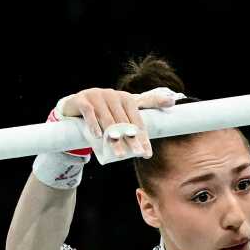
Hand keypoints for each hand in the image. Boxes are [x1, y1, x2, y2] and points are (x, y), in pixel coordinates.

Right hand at [60, 88, 181, 156]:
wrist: (77, 105)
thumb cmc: (106, 111)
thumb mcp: (124, 111)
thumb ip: (145, 108)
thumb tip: (172, 101)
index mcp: (126, 98)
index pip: (137, 120)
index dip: (143, 136)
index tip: (146, 153)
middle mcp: (113, 95)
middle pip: (124, 122)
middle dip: (131, 140)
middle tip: (136, 154)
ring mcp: (97, 96)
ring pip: (108, 119)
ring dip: (114, 138)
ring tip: (119, 154)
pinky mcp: (82, 99)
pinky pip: (89, 112)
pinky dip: (94, 124)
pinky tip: (99, 136)